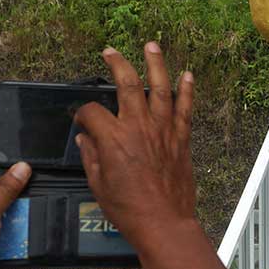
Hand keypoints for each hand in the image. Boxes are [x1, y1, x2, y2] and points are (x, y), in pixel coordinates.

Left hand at [0, 138, 30, 268]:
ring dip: (23, 199)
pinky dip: (22, 216)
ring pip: (12, 193)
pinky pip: (14, 213)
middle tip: (33, 180)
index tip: (22, 148)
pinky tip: (30, 218)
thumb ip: (7, 188)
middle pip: (3, 170)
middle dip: (20, 175)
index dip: (1, 144)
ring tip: (30, 203)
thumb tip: (23, 167)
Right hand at [74, 44, 196, 251]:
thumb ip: (90, 156)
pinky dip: (187, 90)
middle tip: (110, 52)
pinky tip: (187, 75)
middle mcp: (138, 127)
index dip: (82, 114)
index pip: (92, 111)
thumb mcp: (98, 184)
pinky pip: (185, 108)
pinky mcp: (181, 138)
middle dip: (117, 64)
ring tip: (151, 45)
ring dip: (155, 64)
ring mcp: (163, 130)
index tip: (81, 121)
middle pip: (127, 84)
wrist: (164, 222)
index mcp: (113, 139)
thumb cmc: (129, 209)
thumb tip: (85, 139)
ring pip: (160, 87)